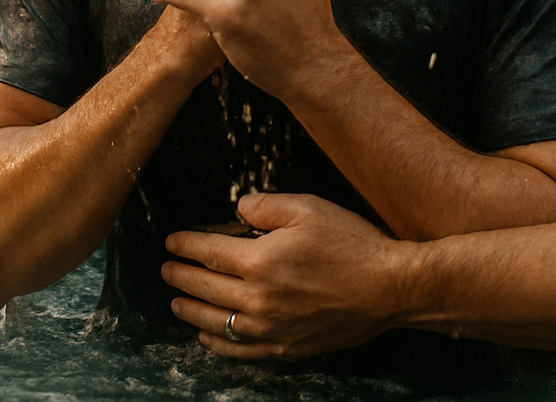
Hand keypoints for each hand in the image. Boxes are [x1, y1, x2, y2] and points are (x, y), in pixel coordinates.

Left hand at [161, 192, 403, 357]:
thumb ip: (266, 205)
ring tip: (176, 302)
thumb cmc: (352, 244)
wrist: (389, 289)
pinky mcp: (285, 347)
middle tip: (167, 269)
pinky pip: (240, 350)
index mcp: (260, 261)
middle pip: (205, 288)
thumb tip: (237, 207)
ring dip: (190, 310)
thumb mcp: (309, 208)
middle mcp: (259, 299)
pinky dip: (217, 343)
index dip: (186, 245)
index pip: (209, 252)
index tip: (172, 241)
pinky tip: (206, 335)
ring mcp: (271, 328)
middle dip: (180, 276)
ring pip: (216, 321)